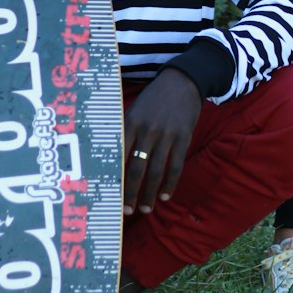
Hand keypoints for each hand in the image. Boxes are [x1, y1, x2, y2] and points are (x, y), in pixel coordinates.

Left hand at [123, 69, 201, 215]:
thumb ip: (125, 132)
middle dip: (131, 193)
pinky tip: (165, 196)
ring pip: (156, 171)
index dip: (114, 179)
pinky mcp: (182, 137)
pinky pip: (175, 166)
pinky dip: (170, 183)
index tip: (109, 197)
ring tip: (147, 208)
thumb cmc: (153, 99)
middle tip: (127, 212)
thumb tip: (112, 160)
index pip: (119, 157)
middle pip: (136, 169)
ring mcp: (166, 135)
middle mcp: (146, 130)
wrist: (182, 81)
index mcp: (130, 123)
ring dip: (150, 193)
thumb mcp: (134, 110)